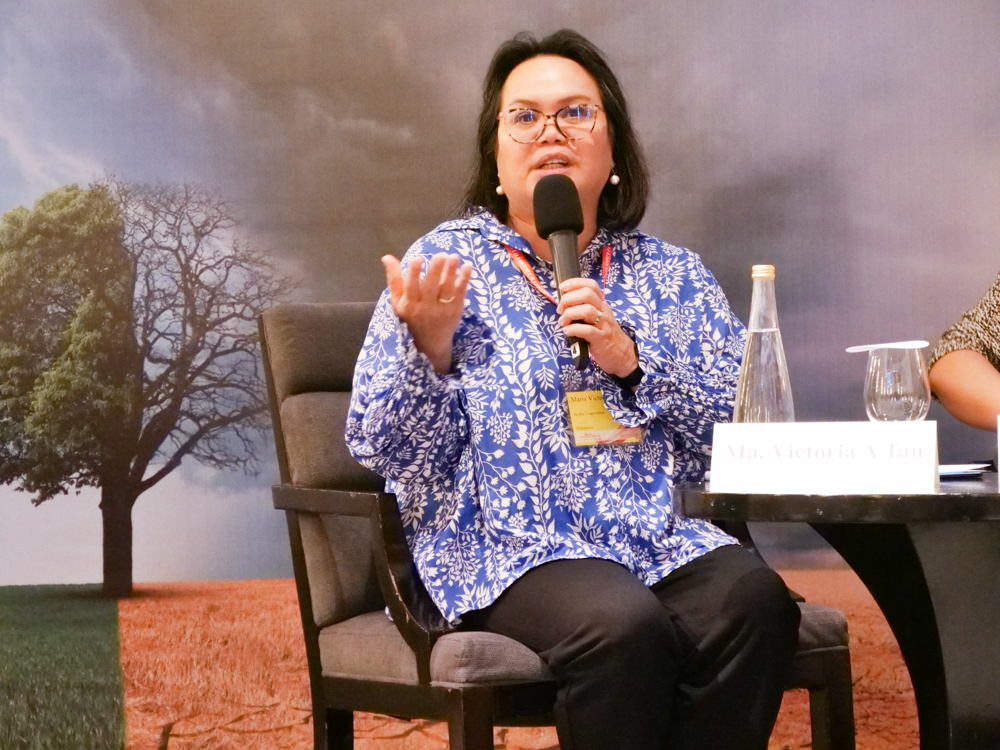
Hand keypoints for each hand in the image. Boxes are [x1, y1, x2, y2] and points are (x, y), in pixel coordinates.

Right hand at [382, 253, 472, 373]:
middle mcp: (425, 308)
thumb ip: (394, 278)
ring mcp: (442, 309)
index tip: (417, 259)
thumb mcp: (398, 301)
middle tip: (441, 254)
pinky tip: (467, 266)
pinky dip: (464, 280)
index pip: (410, 288)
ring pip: (447, 290)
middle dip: (435, 271)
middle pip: (431, 288)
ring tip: (454, 256)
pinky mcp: (456, 310)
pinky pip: (460, 293)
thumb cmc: (411, 315)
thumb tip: (387, 257)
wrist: (431, 341)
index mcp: (409, 304)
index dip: (413, 274)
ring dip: (451, 272)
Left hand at [556, 278, 638, 377]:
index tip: (562, 287)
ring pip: (587, 310)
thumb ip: (584, 309)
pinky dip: (573, 329)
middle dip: (568, 299)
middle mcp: (603, 311)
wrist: (621, 355)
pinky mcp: (601, 339)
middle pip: (587, 294)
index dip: (575, 283)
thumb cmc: (604, 335)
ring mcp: (603, 324)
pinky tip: (567, 331)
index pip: (591, 285)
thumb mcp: (597, 318)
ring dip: (569, 314)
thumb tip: (563, 304)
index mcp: (601, 304)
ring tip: (563, 322)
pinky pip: (587, 330)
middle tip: (560, 310)